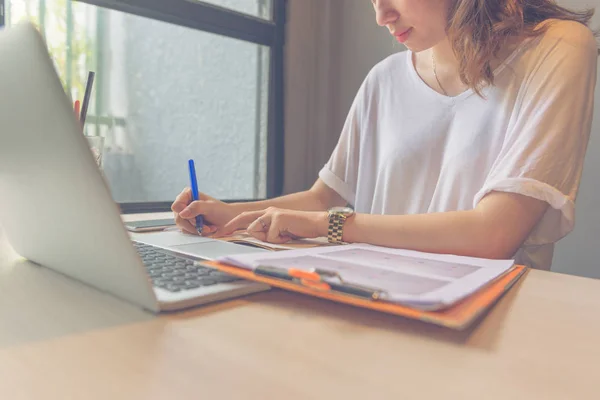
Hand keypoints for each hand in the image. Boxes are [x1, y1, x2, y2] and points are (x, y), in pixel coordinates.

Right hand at [171, 188, 235, 235]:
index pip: (176, 206)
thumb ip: (196, 207)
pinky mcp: (187, 224)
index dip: (184, 213)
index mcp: (188, 194)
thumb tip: (182, 213)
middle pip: (179, 218)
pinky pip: (187, 232)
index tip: (195, 217)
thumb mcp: (210, 207)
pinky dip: (198, 232)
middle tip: (206, 225)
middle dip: (194, 224)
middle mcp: (184, 204)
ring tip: (209, 227)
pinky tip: (207, 229)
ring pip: (183, 226)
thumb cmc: (221, 211)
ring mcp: (185, 215)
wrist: (228, 220)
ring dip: (197, 229)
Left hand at [214, 207, 328, 243]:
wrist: (316, 224)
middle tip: (219, 234)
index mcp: (267, 213)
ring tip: (282, 236)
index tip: (220, 232)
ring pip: (255, 230)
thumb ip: (266, 232)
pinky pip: (270, 236)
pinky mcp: (278, 218)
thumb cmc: (299, 229)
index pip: (245, 217)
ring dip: (268, 239)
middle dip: (231, 227)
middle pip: (244, 219)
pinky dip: (279, 240)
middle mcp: (268, 211)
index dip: (232, 224)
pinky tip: (288, 236)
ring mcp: (272, 214)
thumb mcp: (279, 232)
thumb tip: (251, 235)